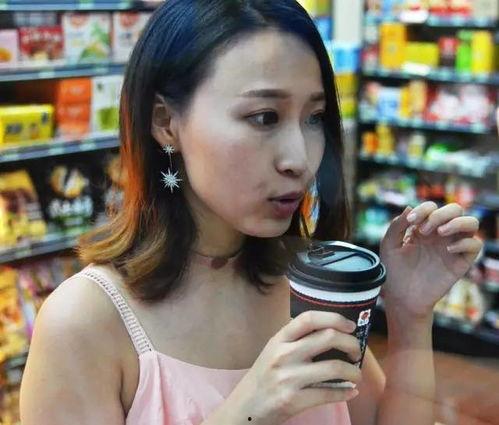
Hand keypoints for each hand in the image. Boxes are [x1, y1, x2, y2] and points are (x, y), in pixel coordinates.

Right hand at [216, 311, 361, 424]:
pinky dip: (346, 393)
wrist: (245, 408)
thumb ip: (296, 339)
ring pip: (334, 367)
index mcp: (279, 339)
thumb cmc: (264, 376)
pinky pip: (329, 394)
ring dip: (354, 372)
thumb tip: (332, 331)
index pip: (309, 319)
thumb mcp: (274, 350)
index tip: (350, 326)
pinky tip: (350, 391)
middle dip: (351, 344)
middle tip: (357, 352)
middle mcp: (283, 354)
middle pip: (328, 337)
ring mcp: (288, 378)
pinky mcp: (293, 400)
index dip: (334, 318)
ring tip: (355, 375)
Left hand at [380, 202, 482, 320]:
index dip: (424, 209)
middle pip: (455, 209)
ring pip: (471, 223)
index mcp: (424, 228)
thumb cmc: (394, 271)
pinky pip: (475, 245)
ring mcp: (452, 247)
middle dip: (441, 213)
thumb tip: (409, 207)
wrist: (402, 297)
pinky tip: (447, 250)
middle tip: (424, 230)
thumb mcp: (389, 245)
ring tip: (440, 232)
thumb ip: (396, 226)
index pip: (432, 207)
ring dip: (457, 222)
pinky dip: (464, 242)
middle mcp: (440, 235)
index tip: (411, 222)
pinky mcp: (460, 262)